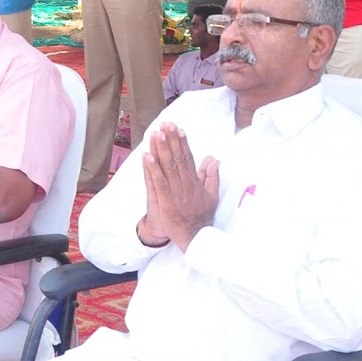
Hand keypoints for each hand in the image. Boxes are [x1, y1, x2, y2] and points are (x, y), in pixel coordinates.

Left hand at [141, 124, 219, 250]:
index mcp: (194, 181)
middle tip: (166, 124)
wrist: (196, 236)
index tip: (177, 128)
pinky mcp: (167, 200)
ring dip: (162, 149)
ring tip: (157, 134)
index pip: (188, 157)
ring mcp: (176, 191)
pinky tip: (147, 156)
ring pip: (168, 166)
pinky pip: (159, 182)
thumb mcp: (212, 195)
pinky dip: (153, 169)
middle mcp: (186, 183)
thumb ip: (212, 176)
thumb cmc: (201, 216)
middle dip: (171, 139)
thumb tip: (214, 159)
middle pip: (177, 157)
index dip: (182, 142)